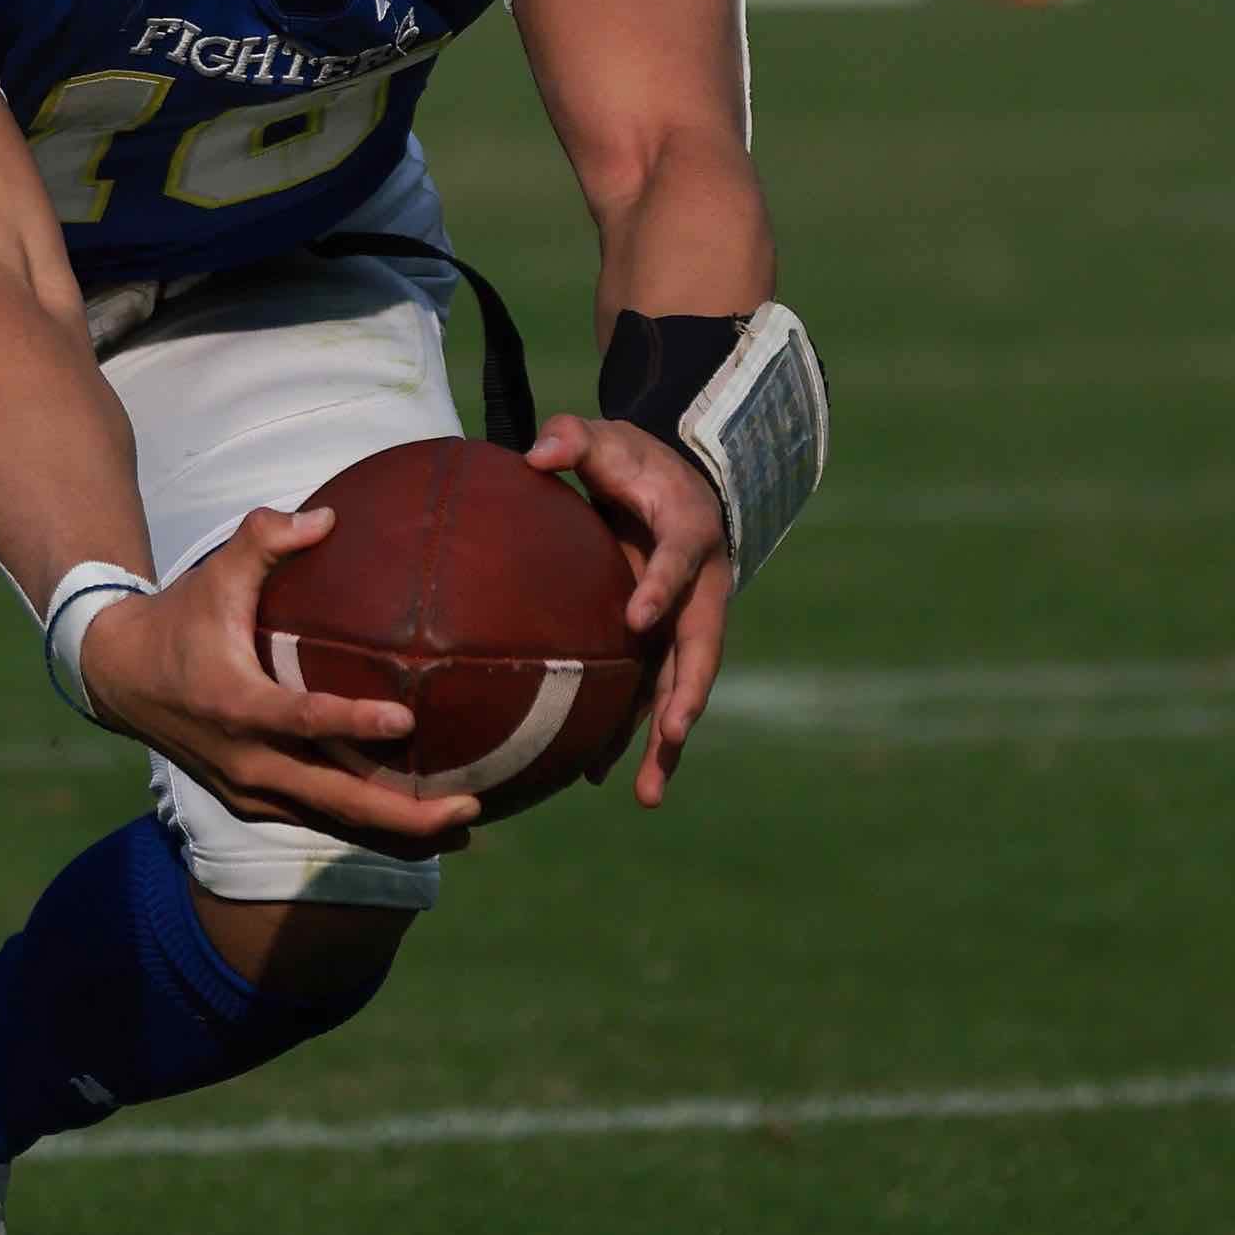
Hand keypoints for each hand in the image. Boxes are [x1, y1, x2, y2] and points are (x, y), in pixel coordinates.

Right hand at [77, 506, 483, 857]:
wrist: (118, 679)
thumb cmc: (178, 620)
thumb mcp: (214, 574)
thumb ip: (264, 539)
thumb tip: (327, 517)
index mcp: (235, 703)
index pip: (301, 720)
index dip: (353, 723)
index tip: (406, 720)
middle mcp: (245, 760)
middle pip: (335, 800)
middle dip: (404, 813)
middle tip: (468, 808)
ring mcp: (248, 791)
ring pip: (332, 822)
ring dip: (396, 831)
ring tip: (461, 826)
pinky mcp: (250, 805)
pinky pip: (318, 821)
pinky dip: (366, 825)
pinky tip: (415, 822)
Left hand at [522, 412, 729, 807]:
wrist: (665, 484)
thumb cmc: (629, 461)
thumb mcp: (604, 439)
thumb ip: (571, 438)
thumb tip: (535, 452)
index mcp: (688, 533)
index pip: (677, 562)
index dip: (661, 587)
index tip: (635, 618)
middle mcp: (699, 589)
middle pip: (699, 648)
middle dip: (687, 693)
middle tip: (673, 732)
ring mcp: (684, 624)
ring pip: (680, 689)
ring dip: (666, 743)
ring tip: (646, 796)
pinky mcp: (662, 646)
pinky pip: (649, 695)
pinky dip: (631, 737)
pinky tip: (596, 778)